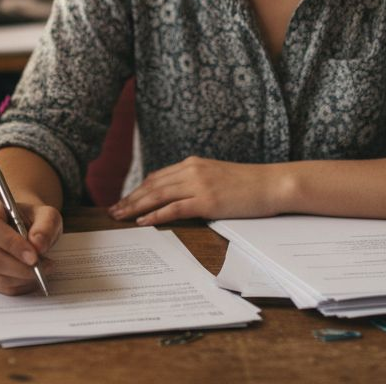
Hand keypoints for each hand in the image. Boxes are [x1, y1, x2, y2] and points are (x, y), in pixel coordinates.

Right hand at [0, 199, 61, 294]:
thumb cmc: (35, 220)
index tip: (34, 256)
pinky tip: (31, 277)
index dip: (11, 244)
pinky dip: (19, 285)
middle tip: (43, 267)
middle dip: (20, 267)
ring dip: (22, 278)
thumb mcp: (48, 215)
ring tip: (41, 270)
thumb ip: (46, 225)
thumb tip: (38, 244)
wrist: (29, 228)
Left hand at [108, 156, 285, 225]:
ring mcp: (199, 184)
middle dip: (129, 198)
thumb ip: (198, 182)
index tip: (123, 200)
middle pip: (152, 185)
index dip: (137, 189)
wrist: (273, 183)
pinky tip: (143, 221)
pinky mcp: (207, 200)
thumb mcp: (218, 177)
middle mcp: (192, 170)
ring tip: (119, 216)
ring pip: (158, 195)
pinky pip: (174, 208)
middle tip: (112, 210)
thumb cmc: (249, 184)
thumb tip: (181, 197)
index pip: (157, 177)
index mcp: (193, 164)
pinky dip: (155, 215)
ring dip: (135, 206)